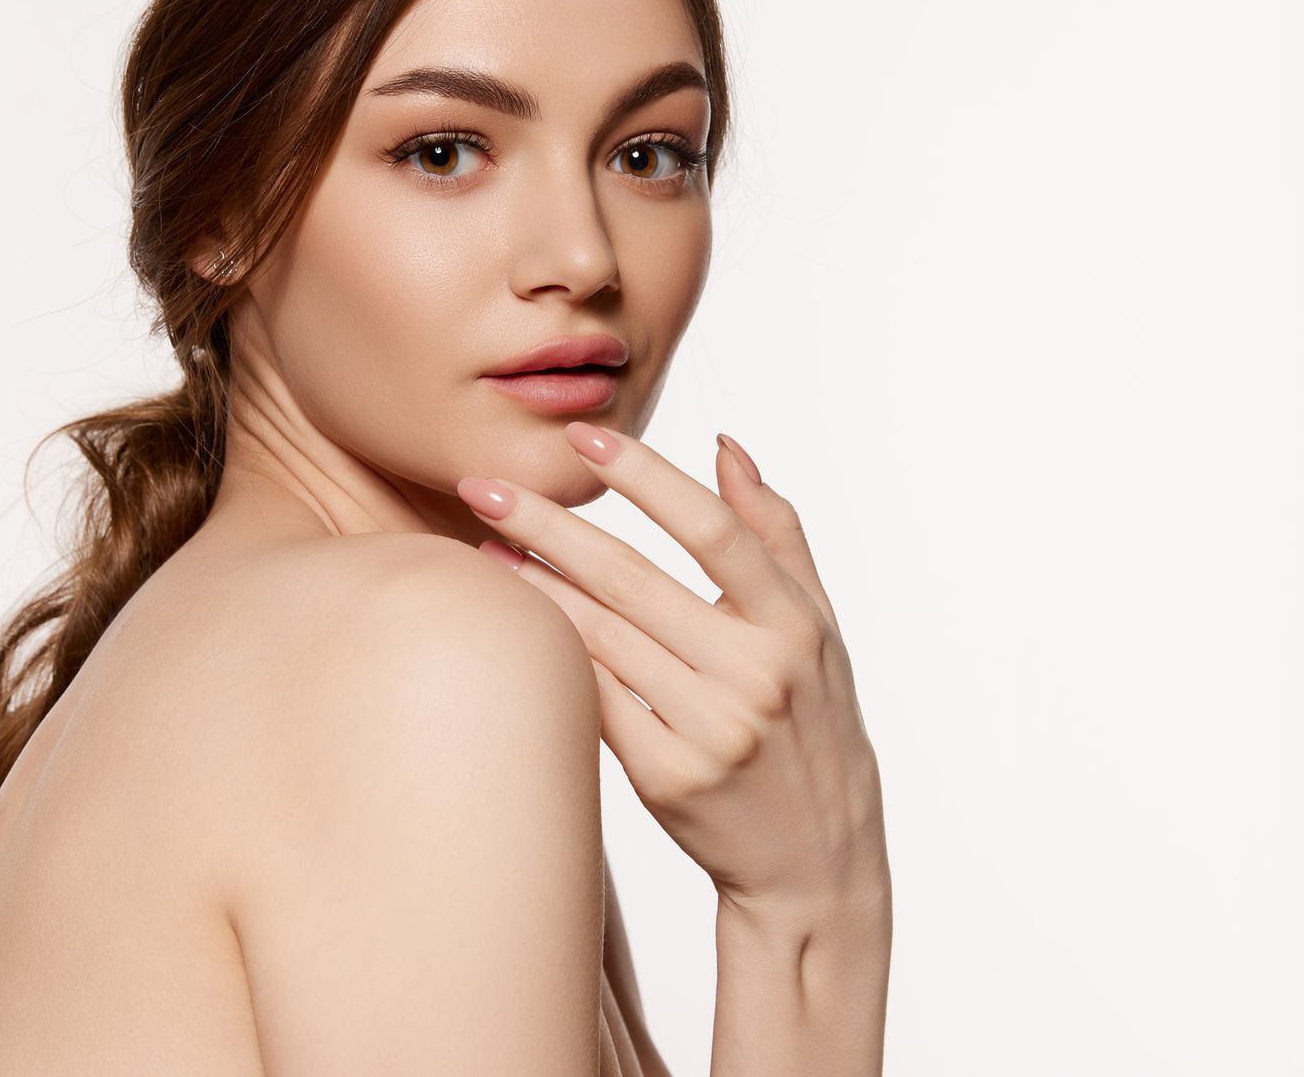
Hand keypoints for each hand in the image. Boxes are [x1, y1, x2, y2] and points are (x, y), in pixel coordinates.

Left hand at [456, 424, 889, 917]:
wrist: (815, 863)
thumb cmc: (811, 725)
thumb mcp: (818, 629)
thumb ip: (774, 533)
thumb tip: (724, 445)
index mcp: (795, 626)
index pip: (712, 532)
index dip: (645, 478)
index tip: (583, 439)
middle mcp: (756, 675)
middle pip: (632, 580)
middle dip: (548, 525)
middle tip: (484, 486)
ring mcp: (711, 730)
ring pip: (599, 637)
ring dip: (533, 586)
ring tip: (484, 546)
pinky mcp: (668, 779)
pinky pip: (592, 699)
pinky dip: (550, 653)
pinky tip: (510, 622)